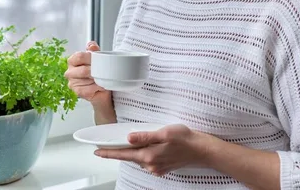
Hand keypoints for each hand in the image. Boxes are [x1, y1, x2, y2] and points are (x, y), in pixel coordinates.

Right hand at [64, 41, 111, 107]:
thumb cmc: (97, 72)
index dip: (90, 58)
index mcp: (72, 61)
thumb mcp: (97, 58)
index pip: (79, 56)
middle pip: (83, 70)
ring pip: (87, 80)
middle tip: (104, 71)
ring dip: (98, 80)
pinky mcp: (77, 92)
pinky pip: (88, 89)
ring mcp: (72, 83)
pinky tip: (101, 86)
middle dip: (96, 71)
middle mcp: (69, 72)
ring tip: (103, 79)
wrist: (102, 89)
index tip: (99, 60)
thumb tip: (91, 45)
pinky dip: (97, 87)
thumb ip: (94, 50)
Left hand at [94, 124, 208, 175]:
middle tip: (105, 146)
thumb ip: (145, 136)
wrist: (202, 150)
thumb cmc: (185, 139)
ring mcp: (157, 168)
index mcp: (149, 156)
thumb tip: (129, 138)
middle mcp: (151, 165)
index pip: (123, 154)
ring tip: (123, 144)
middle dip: (117, 152)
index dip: (109, 153)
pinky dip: (141, 155)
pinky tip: (143, 148)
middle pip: (129, 157)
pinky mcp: (162, 167)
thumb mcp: (164, 132)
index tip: (97, 152)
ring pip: (138, 159)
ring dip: (131, 152)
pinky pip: (147, 161)